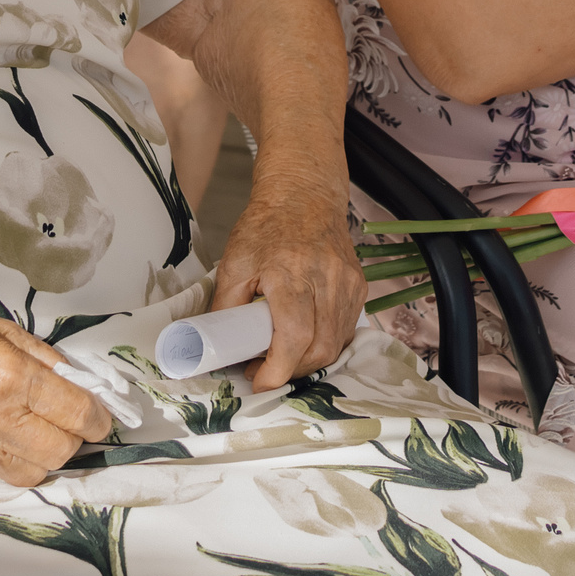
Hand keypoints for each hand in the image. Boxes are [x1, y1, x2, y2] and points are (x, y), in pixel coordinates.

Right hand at [0, 296, 111, 484]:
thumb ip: (43, 359)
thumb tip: (77, 382)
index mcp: (11, 377)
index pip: (78, 414)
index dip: (98, 418)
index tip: (99, 417)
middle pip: (61, 453)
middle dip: (73, 439)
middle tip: (68, 423)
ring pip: (31, 475)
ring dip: (42, 457)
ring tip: (35, 433)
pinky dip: (6, 461)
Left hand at [211, 176, 362, 392]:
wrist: (304, 194)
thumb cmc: (267, 225)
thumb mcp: (234, 262)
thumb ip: (225, 306)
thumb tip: (216, 346)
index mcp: (292, 274)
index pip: (294, 338)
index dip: (277, 370)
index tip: (258, 381)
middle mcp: (327, 281)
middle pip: (319, 349)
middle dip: (290, 371)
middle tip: (263, 368)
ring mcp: (348, 284)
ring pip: (336, 344)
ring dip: (308, 361)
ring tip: (281, 354)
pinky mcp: (358, 287)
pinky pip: (346, 330)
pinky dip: (325, 343)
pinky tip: (305, 338)